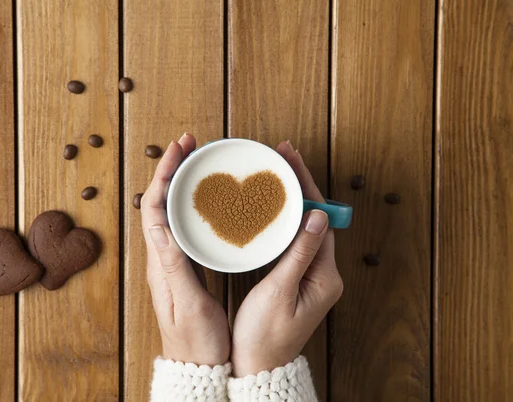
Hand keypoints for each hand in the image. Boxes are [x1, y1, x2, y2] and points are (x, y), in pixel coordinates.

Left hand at [141, 133, 229, 365]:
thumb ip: (173, 265)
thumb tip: (159, 225)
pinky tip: (208, 198)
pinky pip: (185, 225)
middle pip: (160, 203)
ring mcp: (173, 260)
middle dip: (172, 170)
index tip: (178, 151)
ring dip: (181, 183)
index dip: (163, 176)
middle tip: (190, 145)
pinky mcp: (186, 266)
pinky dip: (193, 204)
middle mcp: (163, 257)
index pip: (153, 208)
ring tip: (198, 162)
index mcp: (161, 262)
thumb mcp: (187, 303)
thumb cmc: (195, 339)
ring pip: (172, 211)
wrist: (197, 364)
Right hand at [231, 141, 343, 376]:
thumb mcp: (279, 292)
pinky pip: (296, 239)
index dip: (307, 187)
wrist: (260, 365)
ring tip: (277, 173)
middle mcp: (324, 273)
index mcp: (325, 277)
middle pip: (316, 218)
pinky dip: (285, 218)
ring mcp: (313, 276)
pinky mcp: (299, 278)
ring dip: (293, 198)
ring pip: (305, 226)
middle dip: (301, 185)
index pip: (320, 219)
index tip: (292, 160)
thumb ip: (299, 254)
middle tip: (282, 156)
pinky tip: (272, 206)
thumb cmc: (265, 335)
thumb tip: (318, 215)